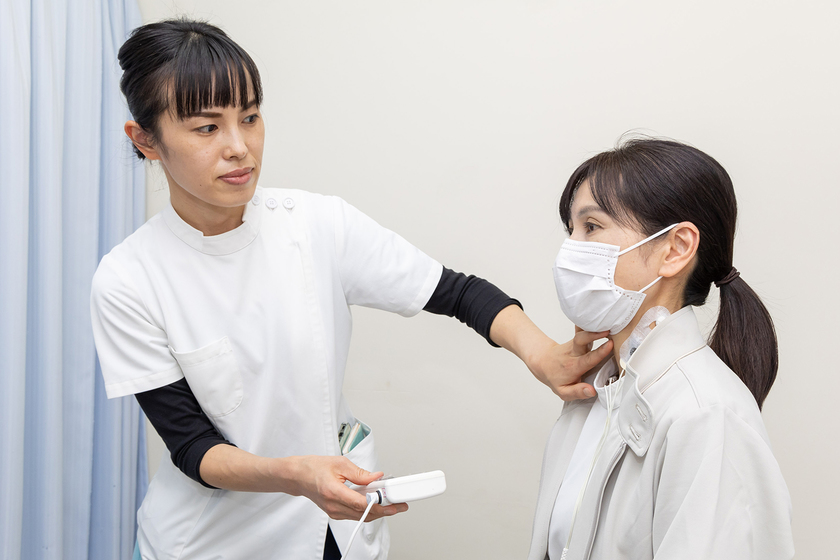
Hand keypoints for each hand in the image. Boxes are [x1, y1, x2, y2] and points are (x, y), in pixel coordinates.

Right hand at [294, 456, 408, 520]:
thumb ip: (360, 473)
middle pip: (364, 514)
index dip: (379, 505)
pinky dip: (367, 509)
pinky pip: (355, 514)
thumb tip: (377, 478)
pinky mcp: (335, 513)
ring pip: (361, 516)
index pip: (361, 504)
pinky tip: (375, 502)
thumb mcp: (340, 463)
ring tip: (390, 502)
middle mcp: (334, 506)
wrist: (299, 476)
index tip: (393, 503)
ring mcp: (334, 512)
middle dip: (384, 510)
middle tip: (398, 504)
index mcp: (334, 492)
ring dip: (377, 511)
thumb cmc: (315, 468)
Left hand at [488, 305, 613, 400]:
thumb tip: (592, 391)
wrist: (542, 362)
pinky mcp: (577, 337)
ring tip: (606, 321)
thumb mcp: (562, 391)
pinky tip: (598, 315)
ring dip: (593, 326)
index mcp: (573, 366)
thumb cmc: (555, 377)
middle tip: (607, 330)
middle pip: (582, 340)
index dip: (599, 352)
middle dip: (594, 334)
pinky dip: (588, 321)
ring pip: (582, 332)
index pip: (587, 359)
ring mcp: (576, 344)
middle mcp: (574, 352)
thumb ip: (577, 392)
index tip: (609, 345)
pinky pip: (581, 327)